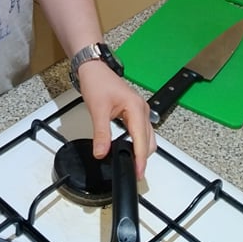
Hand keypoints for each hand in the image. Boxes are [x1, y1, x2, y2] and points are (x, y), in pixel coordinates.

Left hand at [77, 60, 156, 178]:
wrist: (94, 69)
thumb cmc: (97, 82)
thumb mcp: (98, 110)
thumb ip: (101, 133)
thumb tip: (101, 152)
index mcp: (136, 108)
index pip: (141, 140)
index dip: (139, 158)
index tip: (137, 172)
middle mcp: (142, 109)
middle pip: (149, 141)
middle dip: (142, 158)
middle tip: (134, 172)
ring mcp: (140, 110)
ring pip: (147, 137)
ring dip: (141, 151)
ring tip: (132, 164)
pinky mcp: (135, 111)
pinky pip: (141, 131)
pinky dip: (138, 142)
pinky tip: (130, 149)